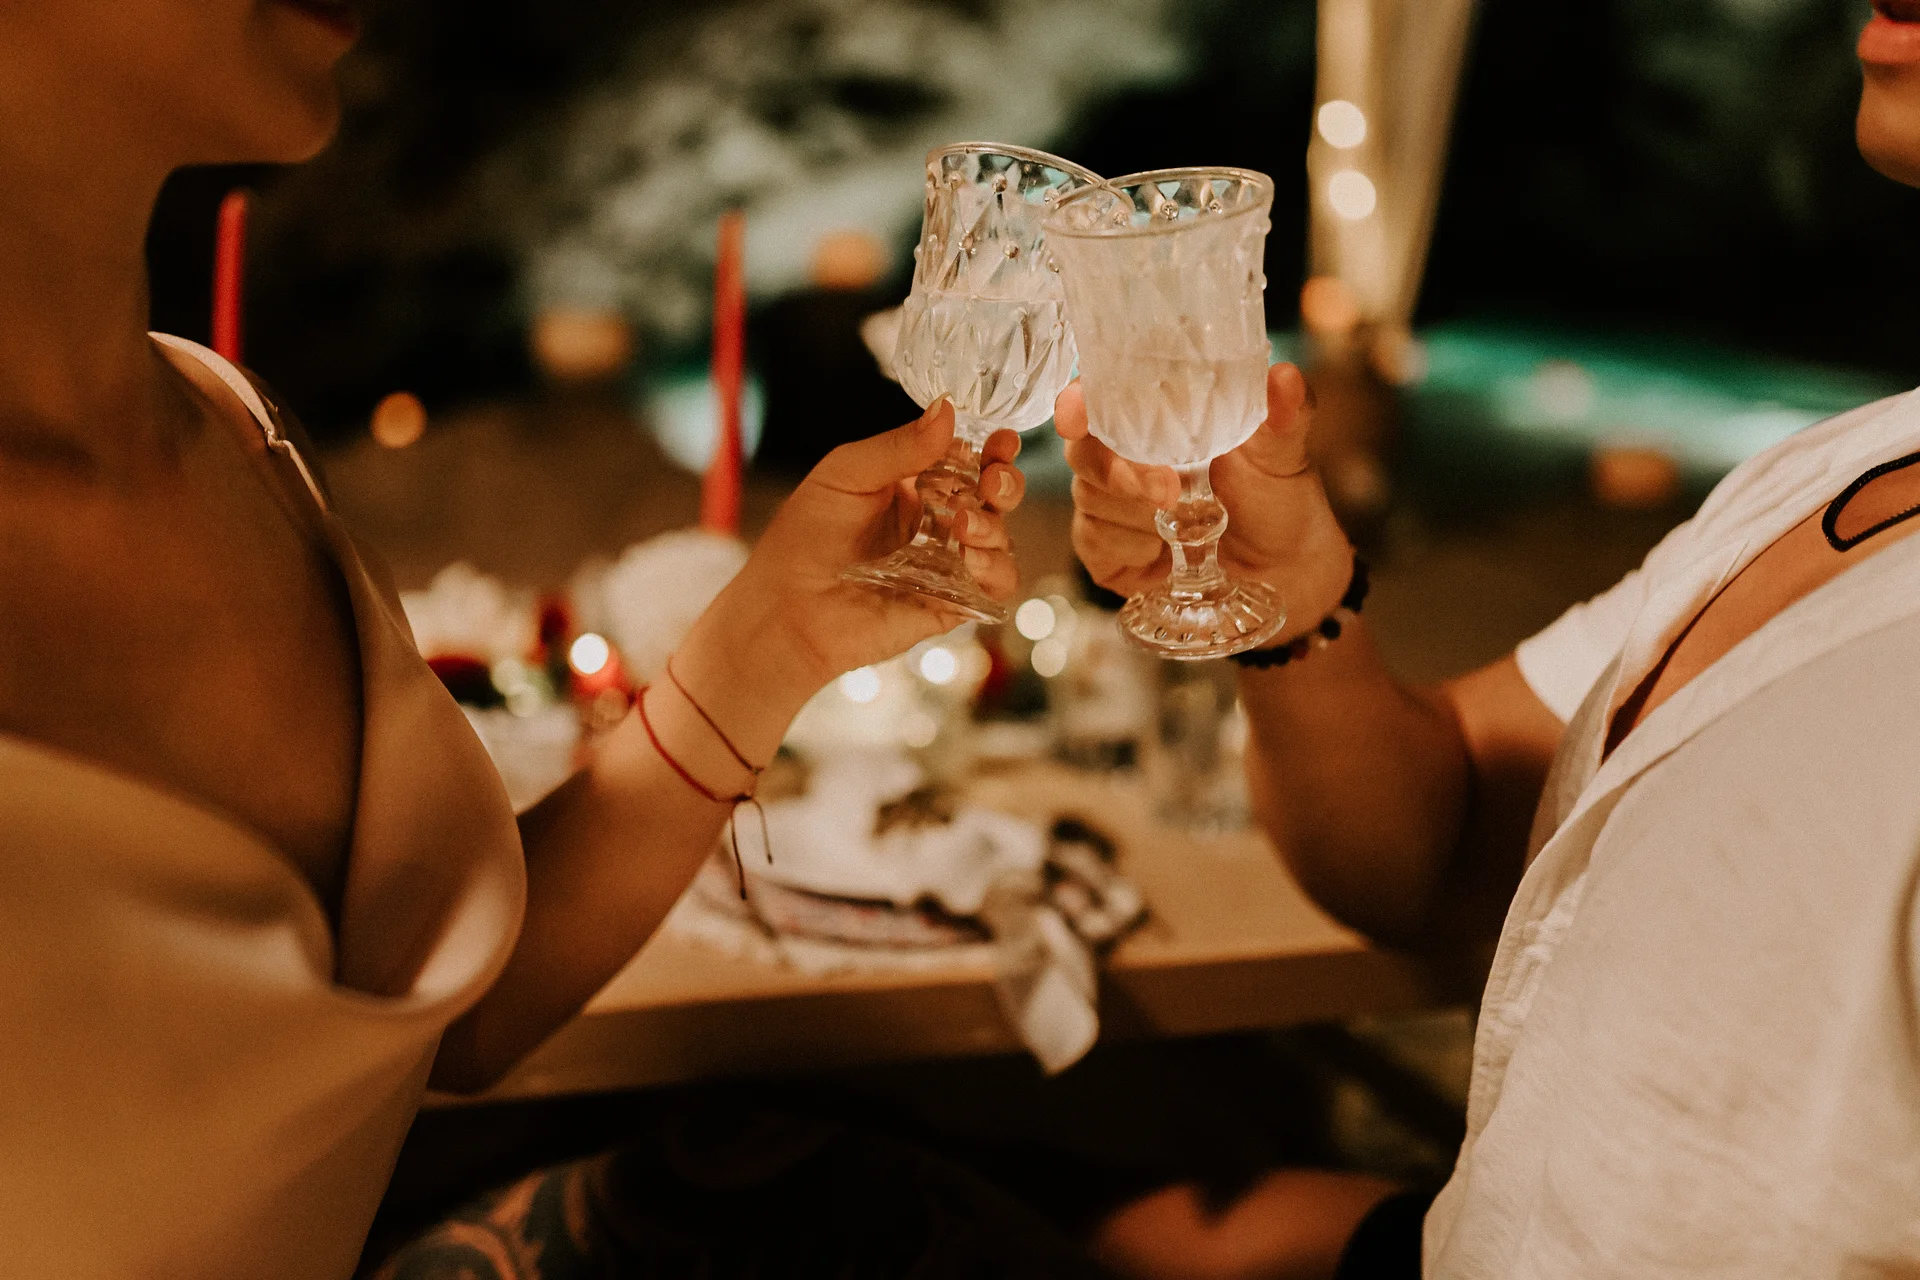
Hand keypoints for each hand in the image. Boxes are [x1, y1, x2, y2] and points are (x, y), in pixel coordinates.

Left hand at [679, 399, 1025, 740]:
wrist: (788, 607)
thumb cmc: (805, 538)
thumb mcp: (846, 474)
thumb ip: (899, 446)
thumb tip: (947, 410)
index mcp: (915, 485)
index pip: (968, 459)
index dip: (992, 449)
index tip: (1001, 442)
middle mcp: (937, 522)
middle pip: (995, 496)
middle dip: (1005, 483)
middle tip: (991, 482)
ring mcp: (946, 563)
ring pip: (1000, 538)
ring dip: (994, 526)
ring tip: (962, 526)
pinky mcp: (951, 602)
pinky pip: (995, 585)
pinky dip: (995, 569)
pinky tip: (970, 559)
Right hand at [1057, 362, 1351, 638]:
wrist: (1281, 568)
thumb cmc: (1274, 496)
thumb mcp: (1281, 452)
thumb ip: (1284, 413)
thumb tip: (1284, 378)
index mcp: (1154, 417)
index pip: (1096, 397)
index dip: (1077, 402)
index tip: (1076, 415)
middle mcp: (1121, 454)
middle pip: (1081, 450)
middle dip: (1119, 472)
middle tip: (1171, 491)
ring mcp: (1107, 502)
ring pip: (1090, 496)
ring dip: (1140, 514)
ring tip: (1191, 522)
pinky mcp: (1102, 549)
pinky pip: (1094, 540)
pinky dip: (1133, 548)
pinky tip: (1167, 552)